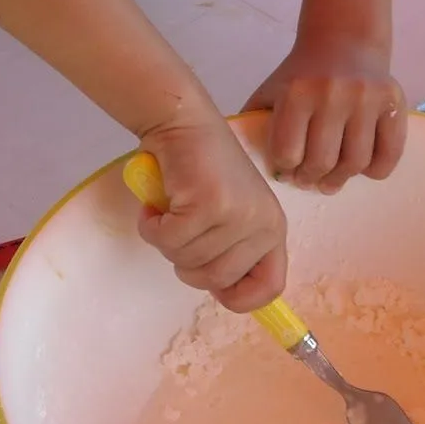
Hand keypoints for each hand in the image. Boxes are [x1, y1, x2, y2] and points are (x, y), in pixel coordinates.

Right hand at [137, 114, 287, 312]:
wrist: (185, 124)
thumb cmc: (204, 170)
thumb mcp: (233, 214)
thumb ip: (234, 251)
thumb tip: (226, 293)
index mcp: (273, 230)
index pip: (270, 288)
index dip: (239, 299)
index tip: (214, 288)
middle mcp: (263, 225)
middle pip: (216, 280)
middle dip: (185, 264)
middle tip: (177, 232)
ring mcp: (237, 215)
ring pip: (188, 261)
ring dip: (165, 241)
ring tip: (167, 211)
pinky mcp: (207, 204)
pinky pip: (167, 240)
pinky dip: (151, 227)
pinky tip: (155, 206)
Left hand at [245, 35, 406, 192]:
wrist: (343, 40)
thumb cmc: (302, 75)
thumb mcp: (271, 91)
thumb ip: (255, 123)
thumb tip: (246, 167)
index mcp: (297, 93)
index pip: (288, 154)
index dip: (285, 169)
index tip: (287, 170)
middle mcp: (333, 94)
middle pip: (322, 162)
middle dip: (311, 179)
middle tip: (309, 180)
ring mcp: (367, 99)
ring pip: (356, 163)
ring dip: (340, 179)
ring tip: (331, 180)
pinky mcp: (394, 103)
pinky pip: (389, 155)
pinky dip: (375, 171)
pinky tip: (363, 168)